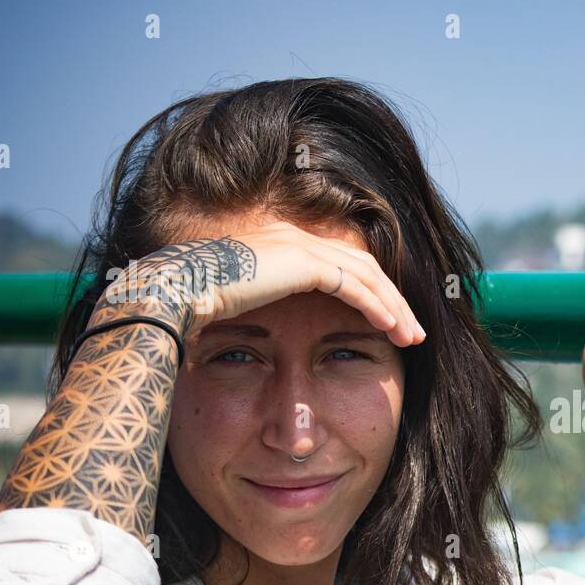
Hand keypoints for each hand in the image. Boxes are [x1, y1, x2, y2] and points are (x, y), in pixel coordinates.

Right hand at [93, 221, 423, 348]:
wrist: (170, 293)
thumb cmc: (191, 310)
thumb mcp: (235, 310)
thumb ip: (261, 312)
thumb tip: (268, 344)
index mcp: (278, 248)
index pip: (340, 267)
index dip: (370, 295)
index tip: (388, 325)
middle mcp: (292, 240)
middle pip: (361, 268)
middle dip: (392, 300)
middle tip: (413, 331)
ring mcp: (298, 246)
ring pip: (366, 275)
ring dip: (394, 306)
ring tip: (413, 336)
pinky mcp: (302, 261)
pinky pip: (355, 285)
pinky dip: (379, 306)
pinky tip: (394, 329)